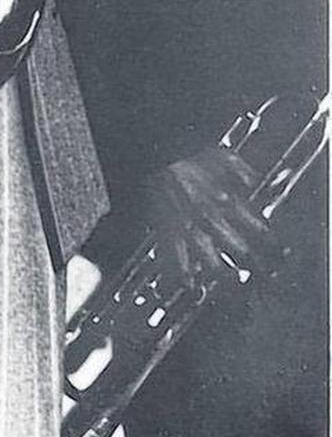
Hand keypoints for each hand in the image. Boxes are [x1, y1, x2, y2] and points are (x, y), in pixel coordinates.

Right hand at [143, 144, 282, 287]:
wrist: (159, 153)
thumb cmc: (187, 152)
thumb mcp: (223, 156)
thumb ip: (241, 171)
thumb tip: (252, 181)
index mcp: (229, 201)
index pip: (257, 229)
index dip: (270, 242)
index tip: (277, 251)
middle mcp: (213, 218)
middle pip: (240, 251)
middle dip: (252, 265)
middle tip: (260, 276)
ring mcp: (190, 227)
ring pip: (212, 261)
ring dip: (223, 276)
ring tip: (230, 284)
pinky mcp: (169, 230)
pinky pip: (177, 257)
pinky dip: (183, 273)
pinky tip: (189, 283)